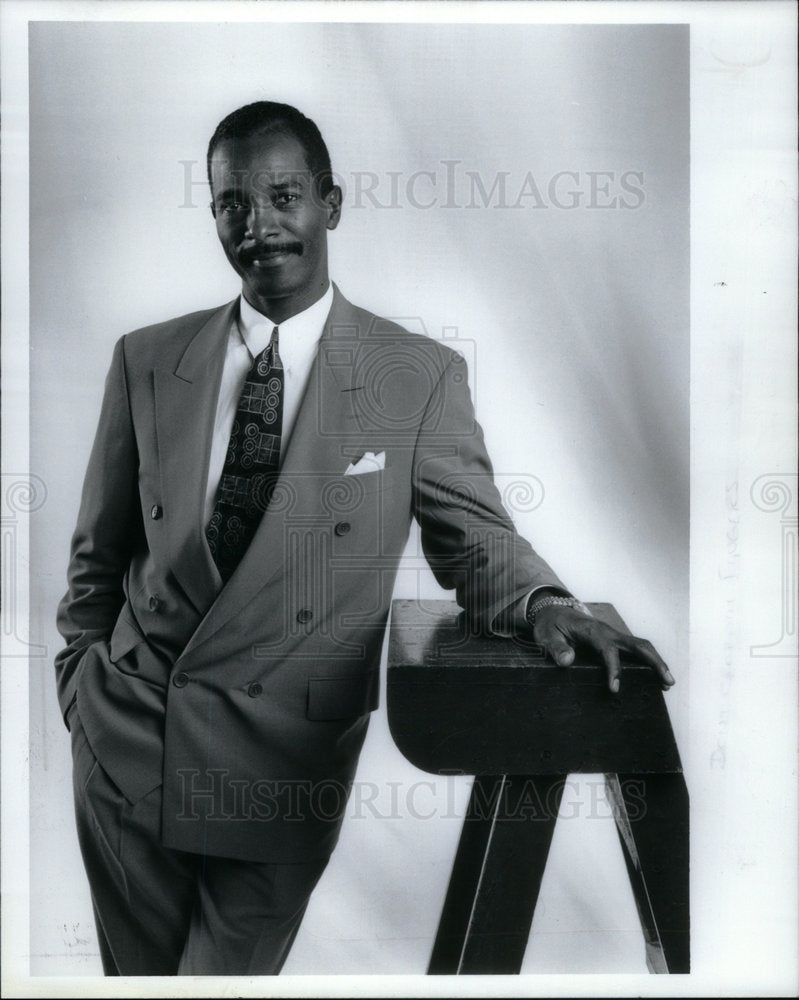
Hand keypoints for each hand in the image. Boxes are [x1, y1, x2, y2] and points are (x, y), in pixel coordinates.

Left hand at [532, 604, 674, 693]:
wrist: (552, 611)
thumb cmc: (550, 625)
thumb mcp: (546, 636)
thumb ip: (555, 648)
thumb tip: (567, 661)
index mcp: (591, 630)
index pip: (608, 649)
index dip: (613, 668)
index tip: (614, 688)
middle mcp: (607, 631)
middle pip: (637, 644)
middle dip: (654, 662)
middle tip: (667, 682)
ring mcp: (613, 635)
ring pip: (640, 646)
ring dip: (656, 662)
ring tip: (667, 683)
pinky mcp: (614, 641)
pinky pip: (634, 650)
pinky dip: (648, 661)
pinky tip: (654, 677)